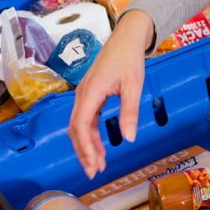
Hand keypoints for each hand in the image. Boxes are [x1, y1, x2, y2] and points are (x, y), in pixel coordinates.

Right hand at [68, 10, 153, 177]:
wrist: (126, 37)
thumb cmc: (130, 58)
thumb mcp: (134, 86)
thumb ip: (130, 112)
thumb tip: (129, 138)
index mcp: (92, 91)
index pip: (82, 124)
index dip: (86, 147)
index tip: (94, 164)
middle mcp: (83, 94)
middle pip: (76, 129)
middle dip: (83, 152)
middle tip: (93, 172)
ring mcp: (84, 94)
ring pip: (78, 125)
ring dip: (86, 146)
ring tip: (97, 164)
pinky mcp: (89, 94)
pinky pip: (85, 118)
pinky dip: (90, 135)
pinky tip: (99, 147)